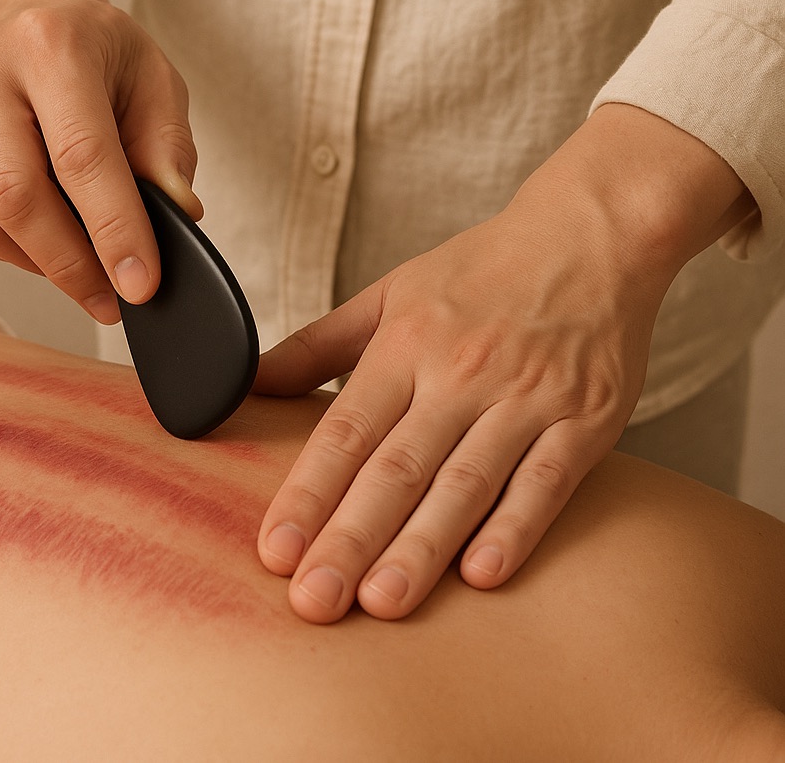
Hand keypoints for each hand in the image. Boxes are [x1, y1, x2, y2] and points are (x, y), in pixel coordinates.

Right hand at [0, 0, 199, 323]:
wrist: (26, 11)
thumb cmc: (98, 55)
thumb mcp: (155, 82)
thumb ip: (169, 149)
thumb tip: (177, 215)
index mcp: (52, 45)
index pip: (82, 156)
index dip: (113, 230)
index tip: (140, 285)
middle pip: (16, 196)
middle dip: (70, 265)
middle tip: (111, 301)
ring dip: (39, 265)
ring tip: (85, 274)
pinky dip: (9, 251)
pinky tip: (46, 248)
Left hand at [255, 104, 754, 623]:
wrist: (590, 236)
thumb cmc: (481, 271)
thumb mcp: (389, 294)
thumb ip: (316, 345)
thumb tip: (248, 383)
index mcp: (407, 343)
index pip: (345, 430)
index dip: (307, 493)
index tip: (274, 551)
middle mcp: (461, 372)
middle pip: (397, 467)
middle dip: (351, 538)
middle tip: (314, 601)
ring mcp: (527, 397)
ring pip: (465, 483)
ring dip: (422, 547)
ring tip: (382, 602)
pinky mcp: (586, 419)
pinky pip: (547, 481)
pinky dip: (516, 528)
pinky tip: (482, 576)